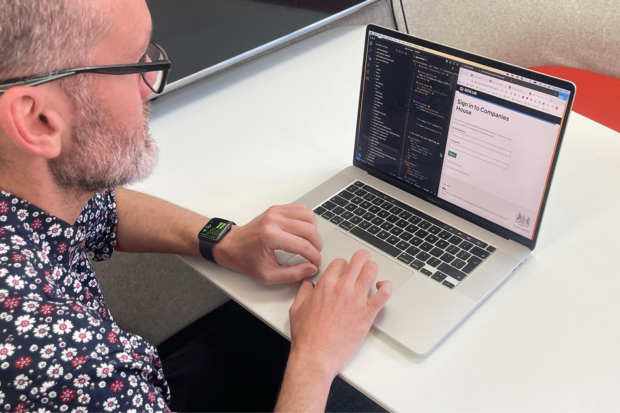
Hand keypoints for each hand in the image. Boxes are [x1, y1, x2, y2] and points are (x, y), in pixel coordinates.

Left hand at [212, 204, 322, 283]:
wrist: (231, 245)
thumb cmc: (245, 259)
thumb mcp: (267, 275)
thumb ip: (292, 274)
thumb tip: (310, 269)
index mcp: (271, 236)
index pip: (303, 246)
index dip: (314, 257)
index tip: (316, 263)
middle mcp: (274, 220)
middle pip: (309, 229)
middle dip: (317, 244)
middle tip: (315, 254)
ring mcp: (276, 212)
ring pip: (308, 215)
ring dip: (314, 230)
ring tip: (310, 242)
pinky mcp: (277, 208)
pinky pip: (301, 208)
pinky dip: (307, 219)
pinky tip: (304, 231)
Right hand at [287, 250, 392, 379]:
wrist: (316, 356)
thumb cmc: (307, 336)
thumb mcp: (297, 309)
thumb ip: (303, 292)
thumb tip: (308, 284)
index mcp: (325, 284)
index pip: (340, 262)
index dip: (342, 265)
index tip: (343, 271)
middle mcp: (342, 288)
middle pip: (359, 259)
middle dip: (361, 259)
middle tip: (361, 264)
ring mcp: (356, 299)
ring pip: (372, 270)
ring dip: (372, 270)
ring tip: (370, 275)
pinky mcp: (368, 313)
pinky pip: (384, 293)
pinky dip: (386, 287)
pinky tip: (382, 288)